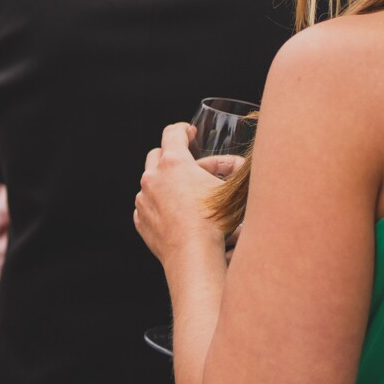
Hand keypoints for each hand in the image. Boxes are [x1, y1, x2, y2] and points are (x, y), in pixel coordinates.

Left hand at [134, 121, 227, 266]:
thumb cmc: (213, 220)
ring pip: (150, 182)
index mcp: (173, 163)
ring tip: (182, 192)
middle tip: (185, 162)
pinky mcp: (141, 219)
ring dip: (164, 182)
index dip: (183, 129)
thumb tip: (242, 164)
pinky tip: (173, 213)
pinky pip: (147, 205)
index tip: (188, 131)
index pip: (172, 133)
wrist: (193, 253)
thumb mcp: (230, 190)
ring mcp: (143, 199)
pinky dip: (158, 205)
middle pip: (156, 155)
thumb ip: (235, 171)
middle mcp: (153, 177)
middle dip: (170, 155)